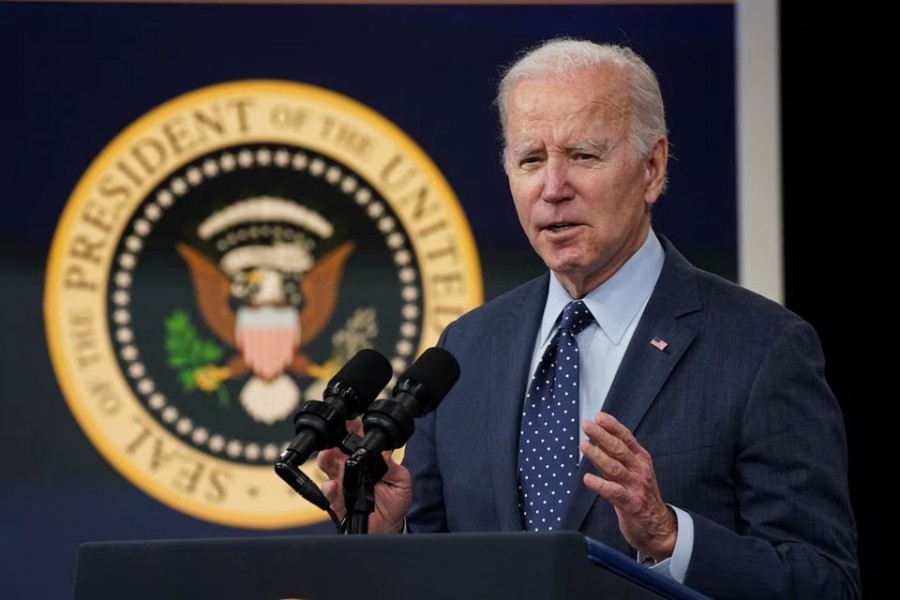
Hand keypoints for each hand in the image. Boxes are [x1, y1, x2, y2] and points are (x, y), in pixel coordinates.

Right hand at [316, 417, 410, 532]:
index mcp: (367, 459)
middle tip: (336, 438)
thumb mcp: (400, 481)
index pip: (358, 440)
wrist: (388, 528)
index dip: (354, 430)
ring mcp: (342, 483)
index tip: (353, 423)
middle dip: (335, 441)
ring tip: (327, 456)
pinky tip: (332, 485)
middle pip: (338, 449)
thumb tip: (385, 452)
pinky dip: (328, 488)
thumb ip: (393, 467)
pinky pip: (328, 492)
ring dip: (326, 459)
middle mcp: (351, 468)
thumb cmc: (394, 502)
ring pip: (328, 466)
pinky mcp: (336, 500)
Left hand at [580, 412, 676, 560]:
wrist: (659, 527)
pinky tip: (587, 479)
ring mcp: (636, 487)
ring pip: (615, 468)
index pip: (626, 438)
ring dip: (598, 456)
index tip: (599, 416)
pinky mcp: (631, 504)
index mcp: (641, 459)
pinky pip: (614, 493)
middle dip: (602, 435)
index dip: (612, 426)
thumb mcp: (633, 472)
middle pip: (619, 449)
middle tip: (587, 425)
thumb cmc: (642, 496)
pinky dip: (600, 485)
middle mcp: (640, 470)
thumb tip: (597, 438)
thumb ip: (617, 457)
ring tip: (584, 446)